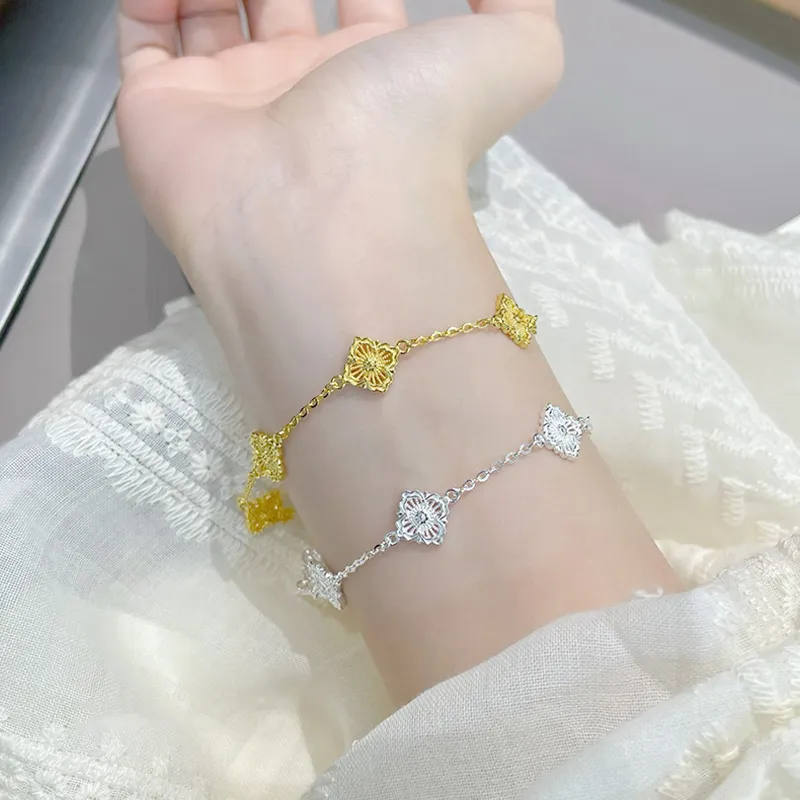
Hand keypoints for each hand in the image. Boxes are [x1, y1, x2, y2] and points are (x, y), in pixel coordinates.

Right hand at [117, 0, 561, 268]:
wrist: (320, 217)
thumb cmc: (414, 126)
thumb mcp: (515, 55)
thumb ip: (519, 7)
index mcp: (373, 78)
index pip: (365, 3)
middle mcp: (302, 91)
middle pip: (281, 0)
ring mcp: (228, 103)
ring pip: (210, 12)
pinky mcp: (160, 111)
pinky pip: (143, 34)